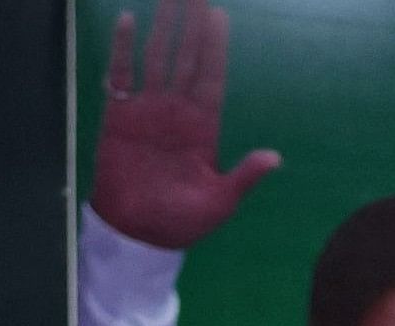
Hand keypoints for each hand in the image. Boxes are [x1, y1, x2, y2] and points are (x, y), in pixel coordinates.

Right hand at [90, 0, 279, 249]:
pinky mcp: (119, 117)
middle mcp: (177, 110)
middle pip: (186, 57)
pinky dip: (122, 49)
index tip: (219, 15)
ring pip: (156, 58)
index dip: (214, 46)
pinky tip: (126, 21)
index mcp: (204, 126)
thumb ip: (244, 176)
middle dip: (191, 25)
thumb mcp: (220, 201)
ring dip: (162, 27)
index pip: (210, 76)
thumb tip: (275, 158)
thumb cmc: (182, 221)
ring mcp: (147, 110)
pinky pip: (120, 76)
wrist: (139, 235)